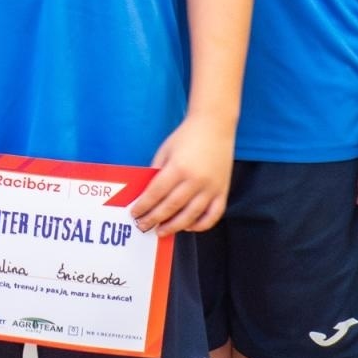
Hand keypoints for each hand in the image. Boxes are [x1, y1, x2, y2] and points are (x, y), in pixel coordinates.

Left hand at [130, 114, 233, 234]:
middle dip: (155, 219)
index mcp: (178, 168)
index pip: (156, 193)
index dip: (144, 206)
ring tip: (161, 231)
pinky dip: (200, 225)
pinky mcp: (222, 191)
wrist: (214, 127)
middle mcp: (195, 180)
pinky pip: (213, 215)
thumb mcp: (165, 151)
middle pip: (172, 207)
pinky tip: (188, 227)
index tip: (134, 214)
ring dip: (174, 226)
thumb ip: (156, 172)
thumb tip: (146, 194)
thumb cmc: (186, 137)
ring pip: (191, 215)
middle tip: (143, 226)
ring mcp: (211, 188)